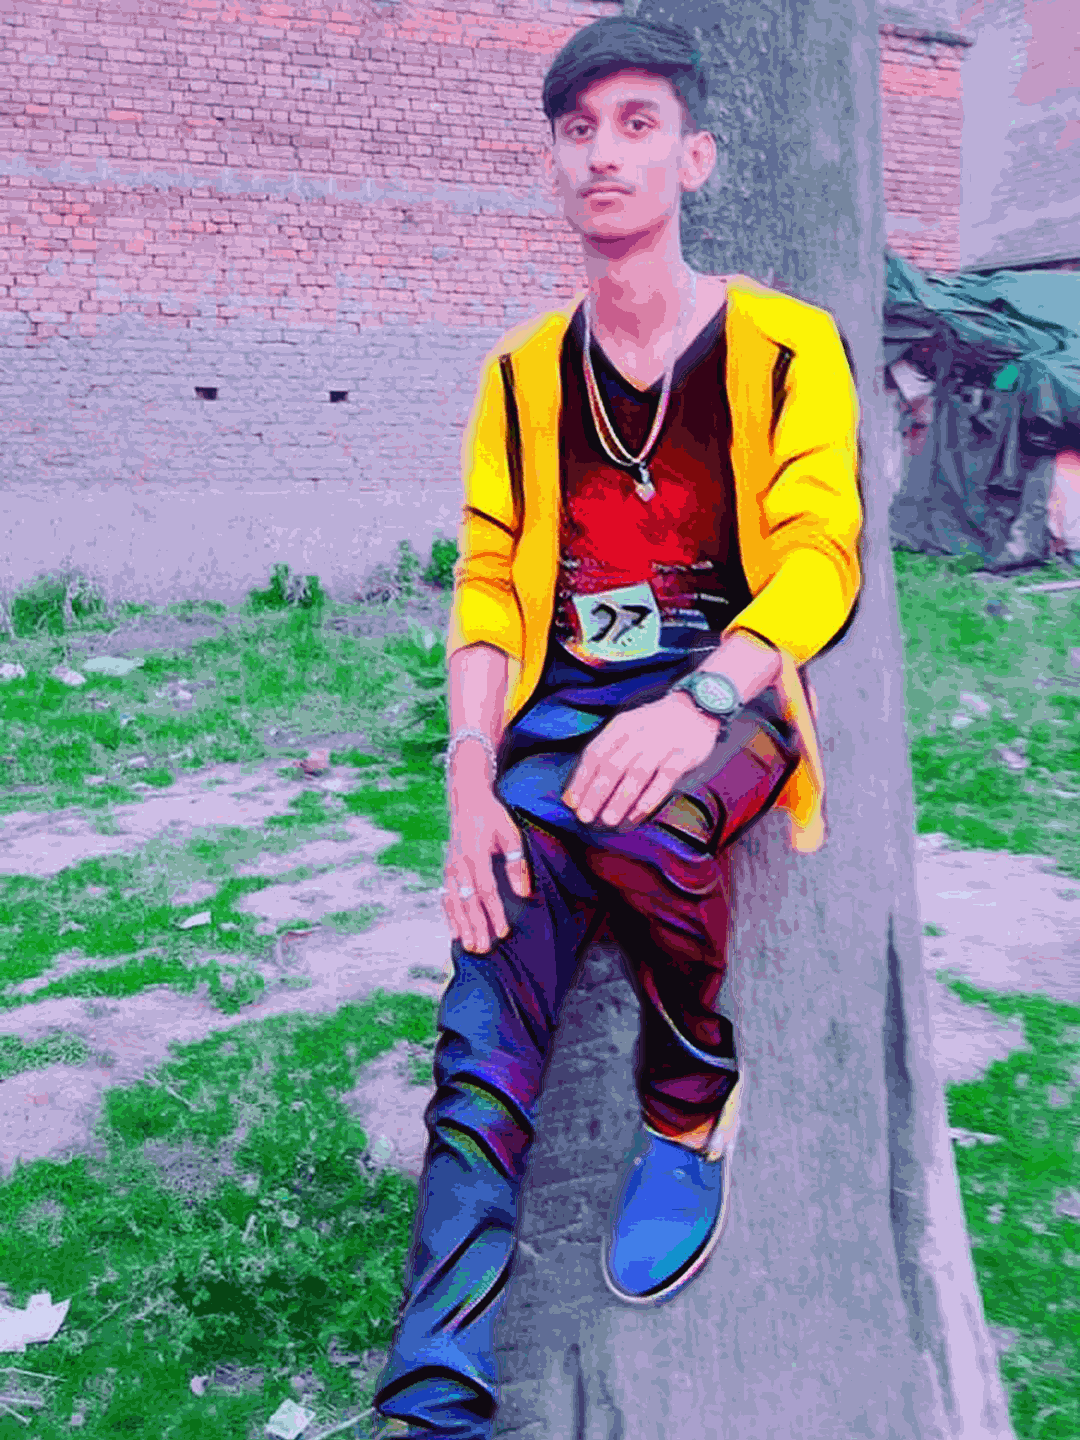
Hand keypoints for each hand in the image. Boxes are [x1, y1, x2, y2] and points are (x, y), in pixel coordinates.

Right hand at [443, 751, 531, 954]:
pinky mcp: (447, 870)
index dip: (494, 913)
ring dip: (461, 926)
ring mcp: (450, 868)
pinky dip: (450, 915)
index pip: (486, 890)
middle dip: (475, 926)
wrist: (466, 800)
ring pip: (453, 902)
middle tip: (482, 949)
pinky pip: (446, 897)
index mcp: (475, 855)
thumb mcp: (510, 834)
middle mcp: (459, 865)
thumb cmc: (492, 817)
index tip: (502, 932)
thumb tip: (522, 892)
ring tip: (468, 946)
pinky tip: (455, 932)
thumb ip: (516, 863)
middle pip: (467, 902)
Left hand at [562, 692, 720, 828]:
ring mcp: (663, 743)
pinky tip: (638, 813)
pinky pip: (666, 778)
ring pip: (637, 773)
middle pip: (612, 765)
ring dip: (621, 798)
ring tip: (609, 819)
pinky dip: (651, 796)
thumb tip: (580, 790)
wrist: (696, 707)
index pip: (595, 753)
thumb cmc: (653, 726)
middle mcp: (640, 733)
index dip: (581, 779)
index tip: (572, 803)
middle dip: (597, 793)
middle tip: (586, 816)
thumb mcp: (627, 729)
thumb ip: (606, 754)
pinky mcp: (685, 754)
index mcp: (621, 726)